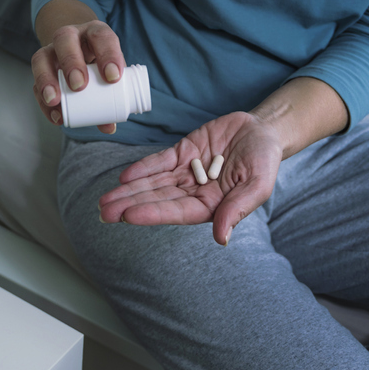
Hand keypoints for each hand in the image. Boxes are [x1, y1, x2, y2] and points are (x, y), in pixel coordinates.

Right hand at [32, 19, 125, 135]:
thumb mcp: (109, 70)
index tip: (113, 77)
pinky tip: (54, 113)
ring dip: (47, 79)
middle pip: (65, 39)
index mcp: (94, 32)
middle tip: (79, 86)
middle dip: (71, 62)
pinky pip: (35, 80)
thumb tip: (109, 126)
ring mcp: (52, 50)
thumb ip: (112, 96)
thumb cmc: (99, 62)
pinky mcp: (41, 67)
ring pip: (42, 56)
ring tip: (55, 100)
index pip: (101, 35)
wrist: (79, 49)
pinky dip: (42, 99)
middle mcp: (71, 36)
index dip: (108, 54)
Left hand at [97, 111, 284, 244]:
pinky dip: (142, 169)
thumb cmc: (265, 161)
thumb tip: (221, 238)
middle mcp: (194, 192)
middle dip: (130, 205)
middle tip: (103, 213)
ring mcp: (186, 172)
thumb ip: (237, 209)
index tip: (129, 215)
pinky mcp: (183, 152)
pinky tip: (124, 177)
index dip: (152, 213)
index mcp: (212, 205)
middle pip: (158, 200)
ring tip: (104, 200)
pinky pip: (159, 162)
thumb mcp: (258, 185)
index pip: (177, 212)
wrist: (263, 131)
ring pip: (153, 183)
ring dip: (129, 191)